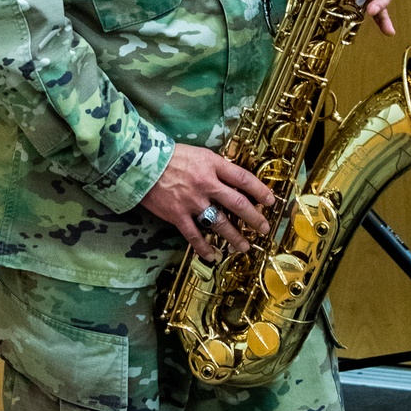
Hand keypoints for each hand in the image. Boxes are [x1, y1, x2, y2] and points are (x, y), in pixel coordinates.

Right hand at [141, 143, 274, 260]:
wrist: (140, 163)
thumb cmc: (170, 157)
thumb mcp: (198, 154)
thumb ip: (216, 167)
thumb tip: (234, 180)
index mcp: (213, 165)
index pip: (243, 178)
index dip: (259, 191)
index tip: (271, 201)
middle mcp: (206, 184)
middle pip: (237, 203)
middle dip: (254, 218)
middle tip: (264, 228)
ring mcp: (192, 201)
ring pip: (220, 222)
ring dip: (234, 237)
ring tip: (244, 247)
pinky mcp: (177, 215)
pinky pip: (194, 235)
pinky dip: (204, 247)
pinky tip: (212, 256)